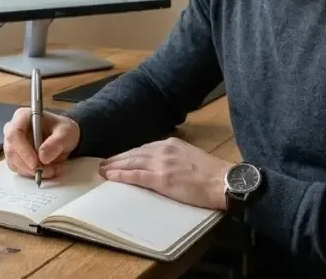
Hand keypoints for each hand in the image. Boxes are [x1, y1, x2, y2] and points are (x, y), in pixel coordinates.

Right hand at [3, 107, 79, 178]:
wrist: (63, 137)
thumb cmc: (62, 130)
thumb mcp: (66, 132)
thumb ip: (56, 142)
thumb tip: (43, 157)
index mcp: (22, 116)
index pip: (14, 133)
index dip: (23, 150)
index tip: (35, 163)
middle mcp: (13, 129)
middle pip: (11, 150)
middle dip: (28, 165)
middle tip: (48, 170)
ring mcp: (12, 143)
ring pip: (13, 162)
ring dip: (31, 171)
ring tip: (51, 169)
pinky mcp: (15, 156)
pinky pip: (17, 168)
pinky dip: (30, 173)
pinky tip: (45, 169)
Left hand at [98, 137, 232, 209]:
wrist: (222, 181)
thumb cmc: (211, 174)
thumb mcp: (190, 156)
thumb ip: (174, 157)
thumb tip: (164, 164)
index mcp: (171, 144)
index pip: (144, 148)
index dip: (129, 154)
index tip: (119, 158)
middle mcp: (163, 150)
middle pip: (134, 153)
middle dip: (117, 159)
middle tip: (103, 164)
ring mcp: (161, 164)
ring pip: (131, 163)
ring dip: (115, 167)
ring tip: (102, 171)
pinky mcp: (161, 178)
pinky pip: (136, 176)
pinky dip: (122, 176)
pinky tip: (112, 177)